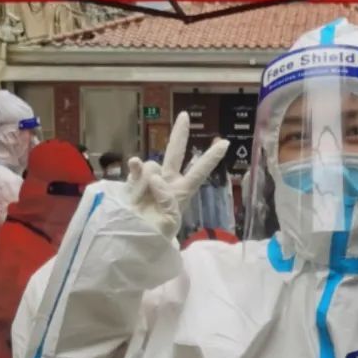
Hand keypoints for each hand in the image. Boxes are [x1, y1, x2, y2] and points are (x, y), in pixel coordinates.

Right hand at [125, 113, 229, 238]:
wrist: (131, 241)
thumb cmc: (154, 236)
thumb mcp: (169, 222)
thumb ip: (167, 199)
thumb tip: (155, 177)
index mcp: (181, 193)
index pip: (199, 172)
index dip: (211, 158)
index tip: (226, 143)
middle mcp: (167, 182)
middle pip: (175, 154)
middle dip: (180, 135)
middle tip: (185, 116)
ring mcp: (149, 180)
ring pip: (152, 165)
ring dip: (147, 180)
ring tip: (143, 201)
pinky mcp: (133, 181)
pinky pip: (136, 166)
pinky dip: (135, 166)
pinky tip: (134, 166)